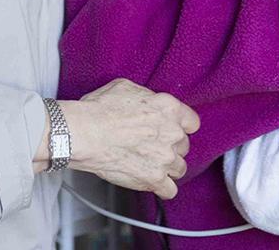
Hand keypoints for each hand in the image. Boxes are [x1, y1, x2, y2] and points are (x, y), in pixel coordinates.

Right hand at [59, 79, 198, 198]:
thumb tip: (146, 102)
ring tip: (151, 166)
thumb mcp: (125, 87)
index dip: (181, 127)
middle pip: (183, 146)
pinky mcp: (155, 179)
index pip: (191, 122)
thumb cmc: (99, 110)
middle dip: (170, 147)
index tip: (172, 131)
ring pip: (179, 169)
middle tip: (152, 147)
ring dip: (167, 168)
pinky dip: (162, 189)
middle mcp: (172, 133)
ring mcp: (165, 158)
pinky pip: (170, 190)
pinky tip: (154, 184)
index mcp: (168, 108)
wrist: (86, 133)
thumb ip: (145, 96)